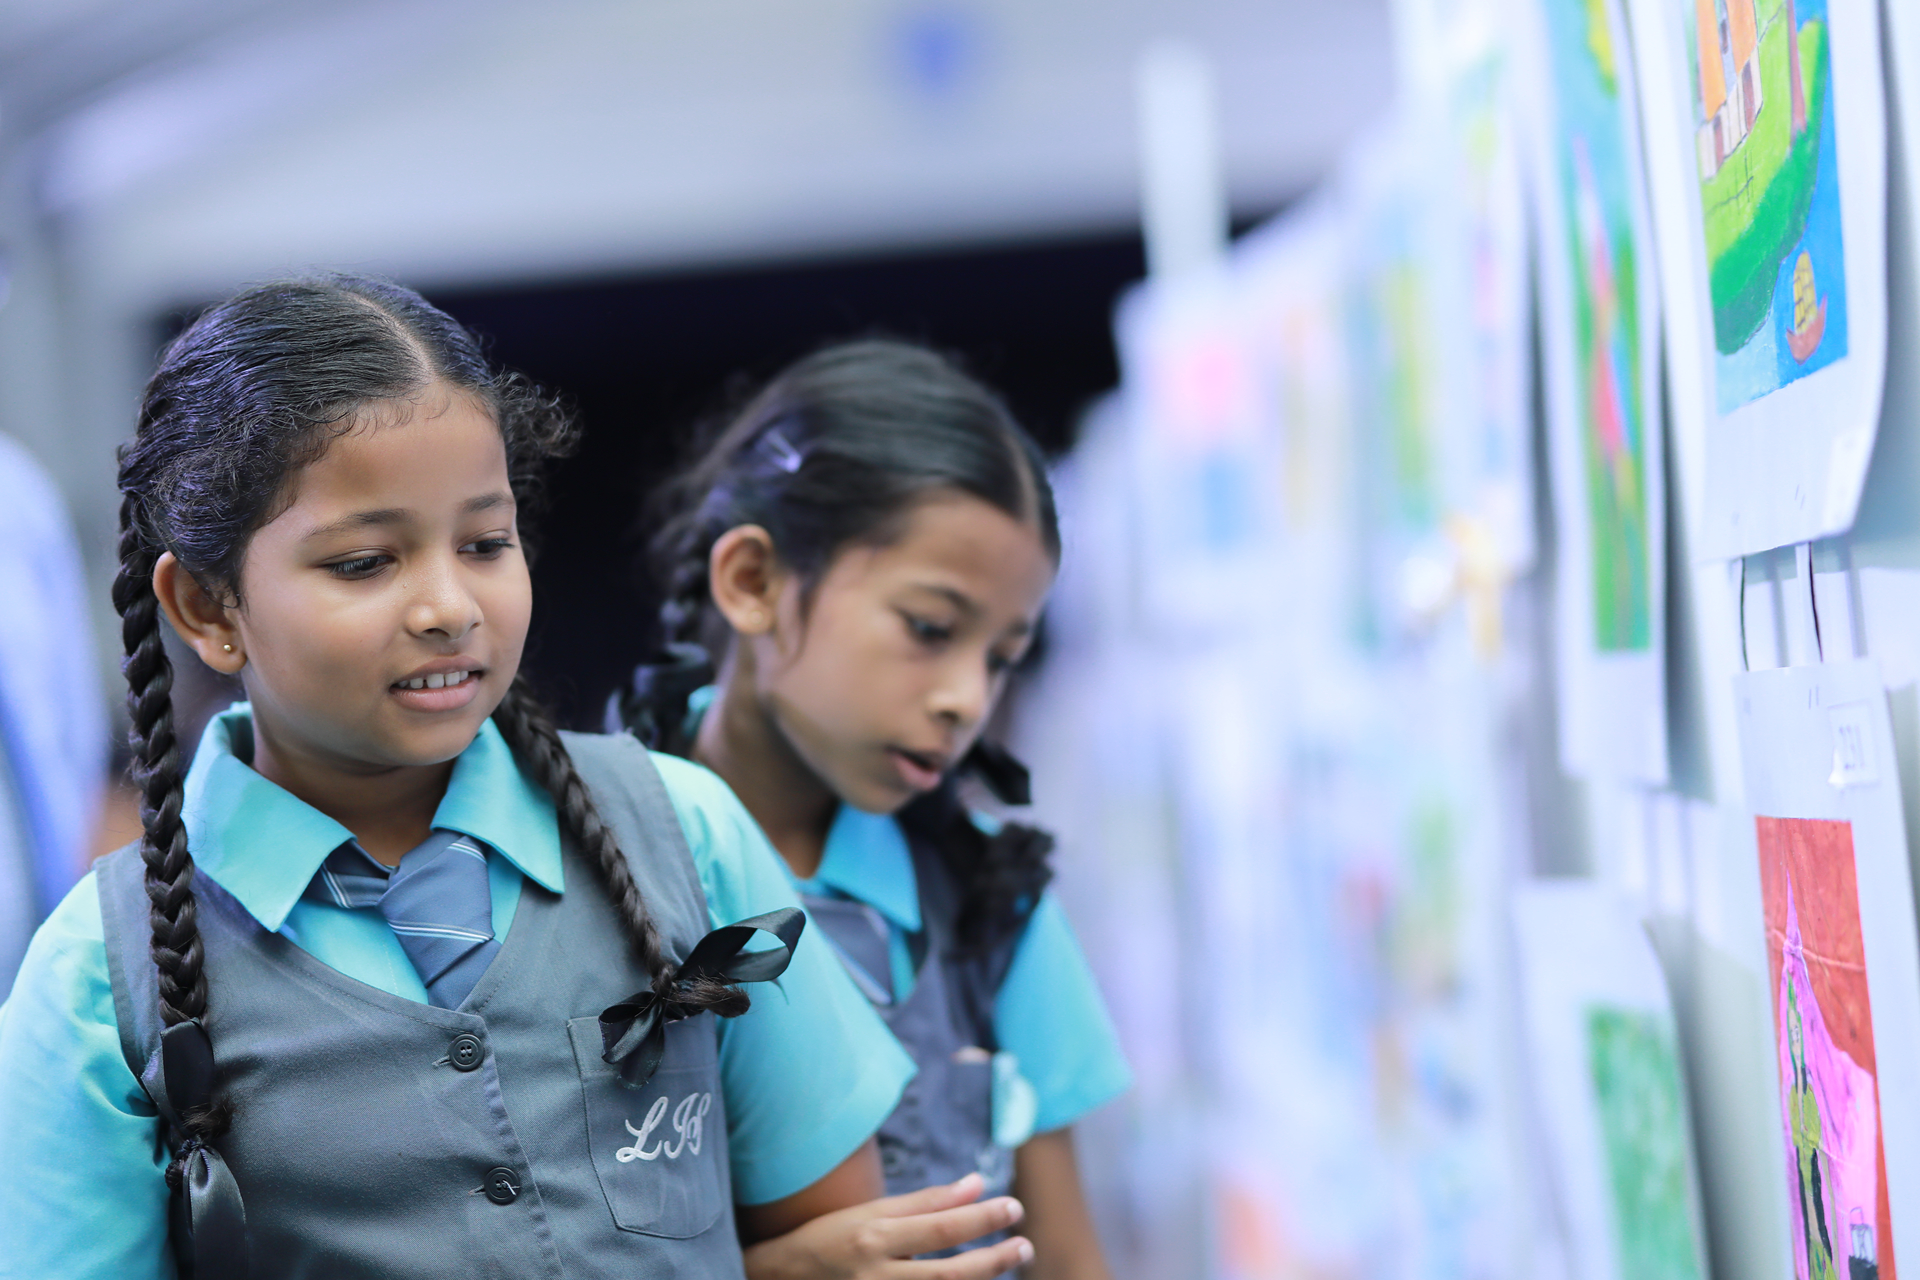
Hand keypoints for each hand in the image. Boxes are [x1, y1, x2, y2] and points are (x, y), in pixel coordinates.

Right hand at [742, 1172, 1032, 1279]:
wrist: (784, 1277)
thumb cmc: (832, 1237)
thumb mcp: (874, 1211)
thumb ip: (927, 1201)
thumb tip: (978, 1183)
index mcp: (874, 1237)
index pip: (941, 1228)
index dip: (982, 1218)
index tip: (1013, 1206)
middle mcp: (877, 1275)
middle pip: (950, 1274)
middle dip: (994, 1260)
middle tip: (1025, 1243)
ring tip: (1013, 1259)